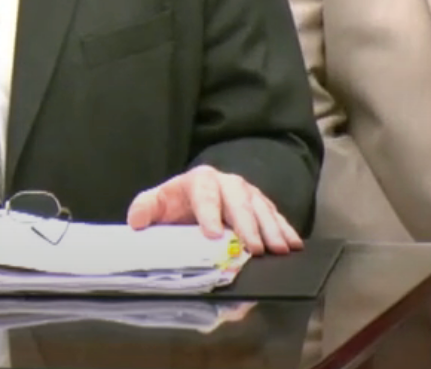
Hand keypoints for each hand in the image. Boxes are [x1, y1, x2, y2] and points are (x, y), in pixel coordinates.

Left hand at [126, 164, 302, 255]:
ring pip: (262, 209)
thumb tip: (136, 221)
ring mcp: (248, 193)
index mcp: (199, 180)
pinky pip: (276, 216)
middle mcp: (227, 183)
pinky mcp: (262, 204)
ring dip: (271, 229)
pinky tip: (294, 244)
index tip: (213, 235)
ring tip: (278, 250)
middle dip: (246, 225)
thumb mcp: (158, 202)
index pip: (205, 195)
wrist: (198, 193)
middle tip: (253, 248)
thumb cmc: (177, 203)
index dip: (209, 214)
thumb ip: (145, 209)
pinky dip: (285, 229)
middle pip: (239, 202)